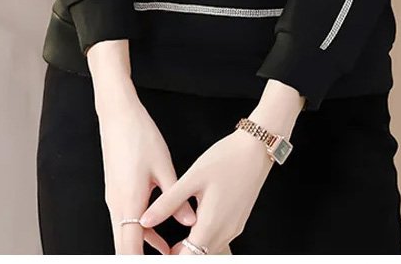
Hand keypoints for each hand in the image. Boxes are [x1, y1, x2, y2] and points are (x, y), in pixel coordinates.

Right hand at [97, 95, 197, 253]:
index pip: (129, 250)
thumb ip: (177, 198)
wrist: (118, 115)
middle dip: (140, 260)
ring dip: (143, 249)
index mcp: (128, 203)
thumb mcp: (164, 166)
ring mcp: (114, 200)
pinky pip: (127, 222)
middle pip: (124, 248)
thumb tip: (191, 221)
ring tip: (169, 256)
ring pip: (126, 235)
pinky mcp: (117, 193)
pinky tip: (161, 239)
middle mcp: (116, 206)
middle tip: (169, 261)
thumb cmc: (139, 136)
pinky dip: (142, 234)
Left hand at [137, 126, 275, 253]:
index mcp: (211, 224)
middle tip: (160, 245)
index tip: (155, 252)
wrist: (256, 149)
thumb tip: (144, 220)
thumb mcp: (192, 178)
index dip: (169, 258)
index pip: (186, 259)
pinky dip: (202, 239)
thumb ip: (168, 202)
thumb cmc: (226, 158)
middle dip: (177, 254)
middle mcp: (225, 232)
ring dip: (190, 248)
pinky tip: (192, 224)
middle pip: (197, 256)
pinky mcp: (237, 221)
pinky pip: (217, 239)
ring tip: (172, 238)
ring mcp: (233, 228)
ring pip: (207, 249)